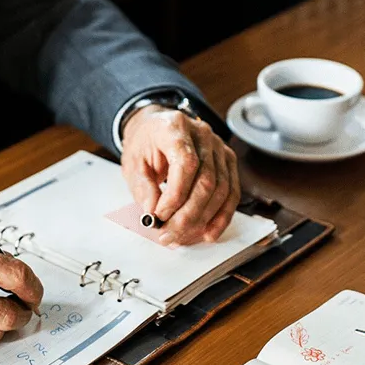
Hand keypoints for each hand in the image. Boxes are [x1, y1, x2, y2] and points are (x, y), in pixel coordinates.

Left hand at [120, 104, 240, 245]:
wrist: (156, 127)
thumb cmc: (144, 143)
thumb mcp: (133, 163)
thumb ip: (144, 188)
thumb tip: (154, 215)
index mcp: (175, 127)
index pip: (185, 163)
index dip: (175, 195)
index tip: (160, 215)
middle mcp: (203, 134)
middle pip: (206, 181)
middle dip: (188, 215)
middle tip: (169, 235)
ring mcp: (219, 146)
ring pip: (221, 190)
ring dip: (203, 219)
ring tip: (182, 236)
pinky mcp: (227, 160)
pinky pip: (232, 192)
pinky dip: (222, 216)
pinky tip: (209, 232)